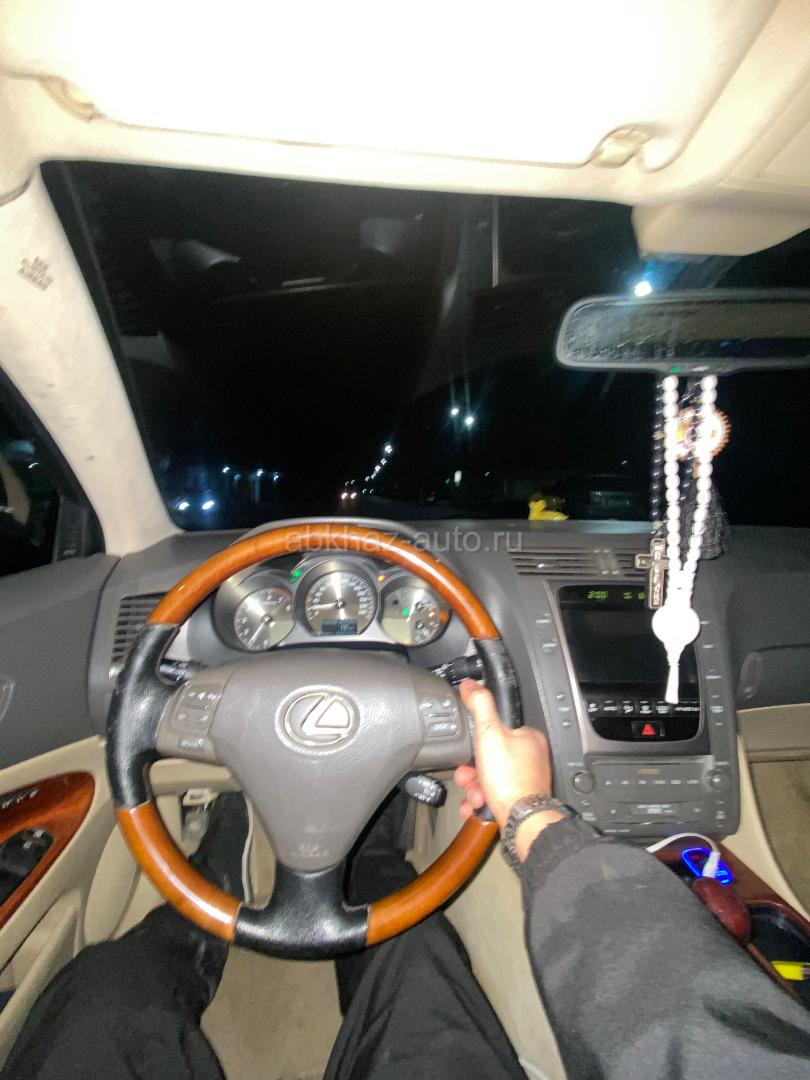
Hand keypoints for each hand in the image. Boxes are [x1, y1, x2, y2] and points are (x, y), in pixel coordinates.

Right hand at [454, 680, 561, 860]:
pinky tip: (475, 806)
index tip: (467, 751)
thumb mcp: (489, 733)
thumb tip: (471, 685)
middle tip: (467, 777)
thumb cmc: (510, 781)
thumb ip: (479, 705)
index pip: (495, 728)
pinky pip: (493, 795)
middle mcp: (531, 758)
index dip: (476, 741)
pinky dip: (480, 800)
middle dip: (472, 770)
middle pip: (489, 756)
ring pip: (489, 778)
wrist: (522, 821)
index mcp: (528, 737)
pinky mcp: (520, 799)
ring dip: (474, 787)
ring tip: (474, 795)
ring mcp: (526, 780)